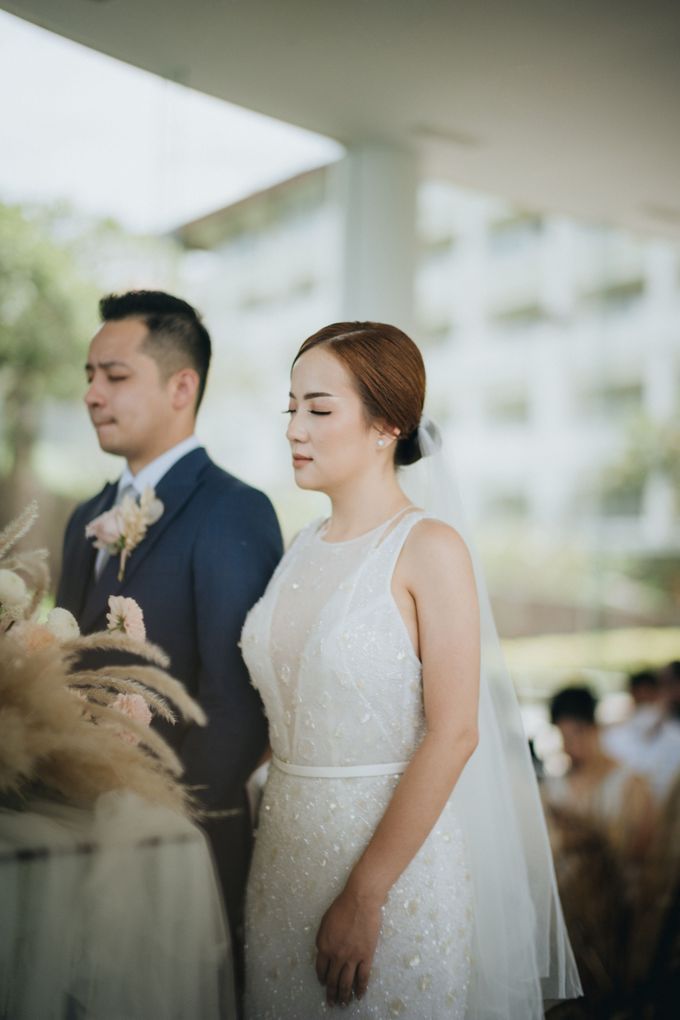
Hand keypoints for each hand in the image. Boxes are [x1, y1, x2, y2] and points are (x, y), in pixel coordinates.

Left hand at [315, 886, 381, 1006]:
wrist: (360, 901)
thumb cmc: (341, 906)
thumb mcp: (325, 922)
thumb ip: (323, 938)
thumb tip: (324, 950)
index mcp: (324, 946)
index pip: (321, 968)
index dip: (322, 978)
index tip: (323, 984)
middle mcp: (336, 956)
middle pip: (332, 979)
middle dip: (331, 993)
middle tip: (332, 1002)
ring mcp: (352, 958)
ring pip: (346, 982)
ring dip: (344, 995)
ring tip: (344, 1004)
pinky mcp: (366, 956)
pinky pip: (363, 977)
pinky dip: (360, 988)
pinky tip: (359, 996)